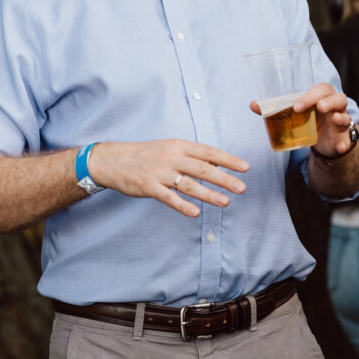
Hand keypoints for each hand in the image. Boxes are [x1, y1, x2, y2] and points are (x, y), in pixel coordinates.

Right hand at [87, 140, 247, 217]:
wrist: (113, 160)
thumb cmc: (146, 154)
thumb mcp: (169, 147)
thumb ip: (191, 155)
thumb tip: (216, 163)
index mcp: (178, 145)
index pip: (208, 152)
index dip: (227, 159)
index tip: (245, 167)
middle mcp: (171, 157)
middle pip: (202, 168)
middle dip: (224, 178)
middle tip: (242, 188)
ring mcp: (160, 172)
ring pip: (189, 184)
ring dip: (209, 194)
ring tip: (226, 202)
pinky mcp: (149, 187)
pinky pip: (169, 198)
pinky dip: (183, 206)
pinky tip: (196, 213)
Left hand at [250, 82, 355, 158]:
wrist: (326, 139)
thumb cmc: (310, 118)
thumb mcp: (295, 113)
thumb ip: (276, 108)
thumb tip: (253, 104)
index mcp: (322, 96)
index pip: (321, 89)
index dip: (310, 95)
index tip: (296, 106)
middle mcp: (335, 106)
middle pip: (338, 98)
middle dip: (328, 101)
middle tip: (319, 108)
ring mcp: (341, 121)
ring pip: (345, 115)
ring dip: (340, 117)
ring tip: (333, 119)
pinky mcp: (343, 137)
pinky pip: (348, 139)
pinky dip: (345, 143)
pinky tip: (339, 147)